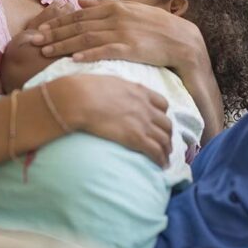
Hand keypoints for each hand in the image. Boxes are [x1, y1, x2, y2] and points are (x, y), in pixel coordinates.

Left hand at [31, 0, 207, 73]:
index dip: (57, 22)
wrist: (182, 40)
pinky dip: (88, 54)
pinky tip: (74, 59)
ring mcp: (122, 33)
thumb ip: (103, 6)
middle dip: (53, 33)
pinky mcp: (131, 48)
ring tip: (45, 52)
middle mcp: (115, 18)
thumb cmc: (154, 26)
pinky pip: (105, 51)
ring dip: (63, 45)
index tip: (39, 29)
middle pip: (77, 26)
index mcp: (113, 8)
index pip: (78, 15)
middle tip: (33, 41)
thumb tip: (81, 1)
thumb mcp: (128, 10)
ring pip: (86, 38)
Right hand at [53, 75, 172, 166]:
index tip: (158, 123)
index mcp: (139, 91)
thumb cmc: (86, 88)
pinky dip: (161, 159)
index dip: (163, 115)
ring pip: (164, 139)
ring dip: (167, 150)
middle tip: (164, 144)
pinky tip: (160, 166)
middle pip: (166, 123)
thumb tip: (114, 93)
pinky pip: (155, 151)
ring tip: (165, 159)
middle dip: (167, 135)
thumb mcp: (109, 82)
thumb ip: (119, 89)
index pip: (162, 104)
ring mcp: (142, 122)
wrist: (80, 99)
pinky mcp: (136, 137)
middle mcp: (145, 106)